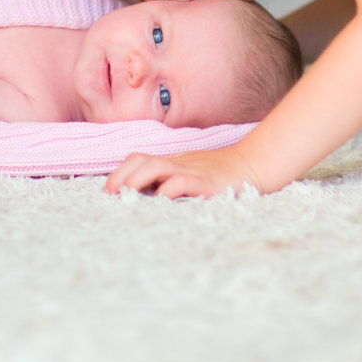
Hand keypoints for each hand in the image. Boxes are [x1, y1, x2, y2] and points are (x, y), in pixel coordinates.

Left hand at [104, 145, 270, 198]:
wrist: (254, 163)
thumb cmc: (221, 174)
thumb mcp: (192, 174)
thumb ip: (172, 182)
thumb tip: (148, 198)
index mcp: (172, 162)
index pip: (139, 159)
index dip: (120, 172)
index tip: (108, 190)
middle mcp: (177, 163)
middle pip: (141, 160)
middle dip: (121, 176)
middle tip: (110, 195)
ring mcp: (191, 170)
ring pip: (155, 166)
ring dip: (136, 179)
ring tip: (125, 195)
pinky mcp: (206, 182)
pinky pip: (181, 182)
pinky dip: (167, 191)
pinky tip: (158, 202)